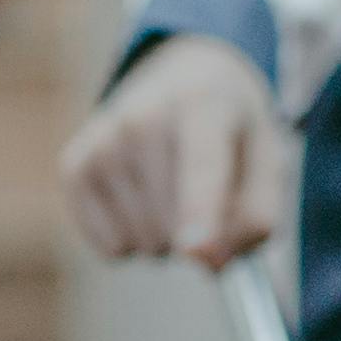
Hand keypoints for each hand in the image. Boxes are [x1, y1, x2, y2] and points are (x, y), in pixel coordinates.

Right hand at [61, 35, 295, 268]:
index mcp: (204, 105)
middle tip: (206, 193)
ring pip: (142, 242)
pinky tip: (140, 200)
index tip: (199, 252)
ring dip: (165, 237)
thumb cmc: (230, 131)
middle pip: (172, 224)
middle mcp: (143, 118)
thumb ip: (257, 217)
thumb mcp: (267, 161)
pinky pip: (111, 249)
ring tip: (172, 191)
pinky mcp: (74, 167)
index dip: (201, 212)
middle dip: (197, 235)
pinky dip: (132, 241)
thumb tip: (209, 262)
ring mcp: (103, 142)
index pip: (201, 166)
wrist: (179, 79)